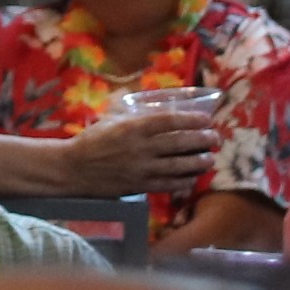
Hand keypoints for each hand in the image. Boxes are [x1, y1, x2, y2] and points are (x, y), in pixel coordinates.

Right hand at [64, 109, 216, 194]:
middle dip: (202, 140)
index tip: (206, 119)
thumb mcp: (111, 117)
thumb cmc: (92, 139)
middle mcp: (141, 147)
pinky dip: (183, 181)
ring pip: (178, 166)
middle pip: (180, 143)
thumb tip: (153, 103)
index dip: (192, 120)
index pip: (170, 121)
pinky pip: (167, 185)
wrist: (73, 169)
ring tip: (209, 159)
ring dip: (198, 162)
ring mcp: (141, 169)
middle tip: (215, 138)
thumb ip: (133, 111)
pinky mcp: (139, 186)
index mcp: (134, 127)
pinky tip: (192, 178)